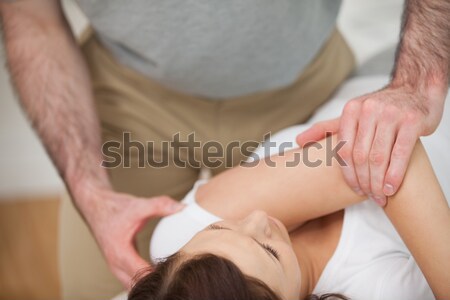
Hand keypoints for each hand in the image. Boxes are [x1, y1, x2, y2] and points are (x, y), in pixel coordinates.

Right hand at [75, 186, 184, 288]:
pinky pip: (132, 279)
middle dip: (156, 284)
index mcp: (120, 253)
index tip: (177, 271)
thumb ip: (160, 206)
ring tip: (169, 274)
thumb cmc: (113, 207)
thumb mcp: (138, 205)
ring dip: (149, 283)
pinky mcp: (119, 264)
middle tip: (176, 276)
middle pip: (137, 286)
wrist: (95, 205)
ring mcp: (116, 266)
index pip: (142, 276)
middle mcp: (116, 264)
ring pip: (133, 285)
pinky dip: (144, 279)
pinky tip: (159, 271)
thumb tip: (182, 208)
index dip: (160, 276)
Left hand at [296, 84, 444, 205]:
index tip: (354, 188)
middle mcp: (369, 110)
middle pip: (360, 156)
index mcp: (351, 110)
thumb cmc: (381, 109)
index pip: (344, 150)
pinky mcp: (412, 121)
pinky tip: (390, 188)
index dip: (348, 174)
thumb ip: (326, 128)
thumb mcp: (352, 115)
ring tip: (379, 196)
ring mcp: (391, 114)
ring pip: (378, 157)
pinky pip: (400, 154)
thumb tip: (298, 142)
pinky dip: (394, 175)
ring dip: (377, 182)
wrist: (416, 90)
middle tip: (368, 196)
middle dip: (364, 181)